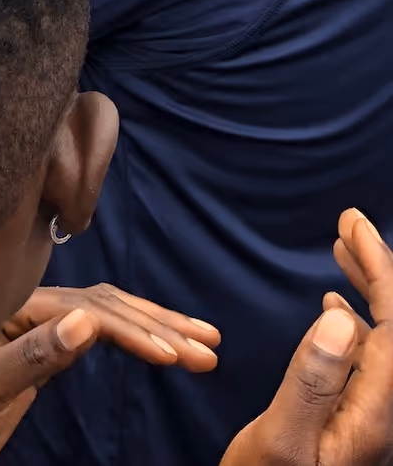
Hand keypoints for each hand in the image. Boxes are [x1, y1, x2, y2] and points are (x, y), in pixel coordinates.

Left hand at [0, 286, 220, 464]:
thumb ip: (34, 354)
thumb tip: (88, 321)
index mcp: (16, 307)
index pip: (90, 309)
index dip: (135, 331)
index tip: (174, 357)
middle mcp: (30, 305)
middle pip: (106, 303)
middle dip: (160, 325)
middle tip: (210, 350)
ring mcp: (39, 321)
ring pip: (108, 311)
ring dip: (158, 325)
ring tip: (206, 344)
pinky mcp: (45, 341)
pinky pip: (98, 326)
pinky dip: (134, 332)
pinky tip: (162, 339)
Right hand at [219, 209, 392, 465]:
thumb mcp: (282, 441)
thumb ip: (313, 381)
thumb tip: (343, 320)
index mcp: (375, 413)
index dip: (381, 269)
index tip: (352, 223)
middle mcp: (385, 414)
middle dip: (380, 270)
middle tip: (348, 223)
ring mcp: (375, 420)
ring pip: (386, 340)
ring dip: (370, 291)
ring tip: (341, 250)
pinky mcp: (360, 424)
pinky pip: (372, 358)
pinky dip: (357, 321)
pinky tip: (335, 310)